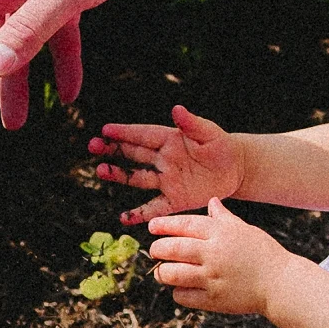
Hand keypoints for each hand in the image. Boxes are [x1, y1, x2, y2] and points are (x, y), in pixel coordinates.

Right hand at [88, 103, 241, 217]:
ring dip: (119, 175)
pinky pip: (154, 207)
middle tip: (93, 146)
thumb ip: (192, 123)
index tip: (105, 129)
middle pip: (134, 154)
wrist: (235, 170)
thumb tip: (176, 109)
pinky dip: (139, 213)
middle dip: (113, 149)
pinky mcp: (174, 199)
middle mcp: (163, 159)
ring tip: (101, 171)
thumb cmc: (220, 146)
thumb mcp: (209, 133)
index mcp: (170, 139)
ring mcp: (166, 180)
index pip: (143, 134)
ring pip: (137, 178)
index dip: (125, 132)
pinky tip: (124, 218)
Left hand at [147, 198, 275, 316]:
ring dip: (162, 272)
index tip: (152, 227)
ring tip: (161, 271)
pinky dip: (177, 292)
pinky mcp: (212, 299)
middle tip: (154, 250)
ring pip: (172, 274)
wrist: (279, 283)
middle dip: (158, 248)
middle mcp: (213, 253)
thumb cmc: (263, 253)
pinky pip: (183, 296)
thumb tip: (212, 202)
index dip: (165, 225)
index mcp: (221, 233)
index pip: (185, 225)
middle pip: (173, 248)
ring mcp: (212, 277)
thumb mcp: (244, 230)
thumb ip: (223, 218)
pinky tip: (180, 288)